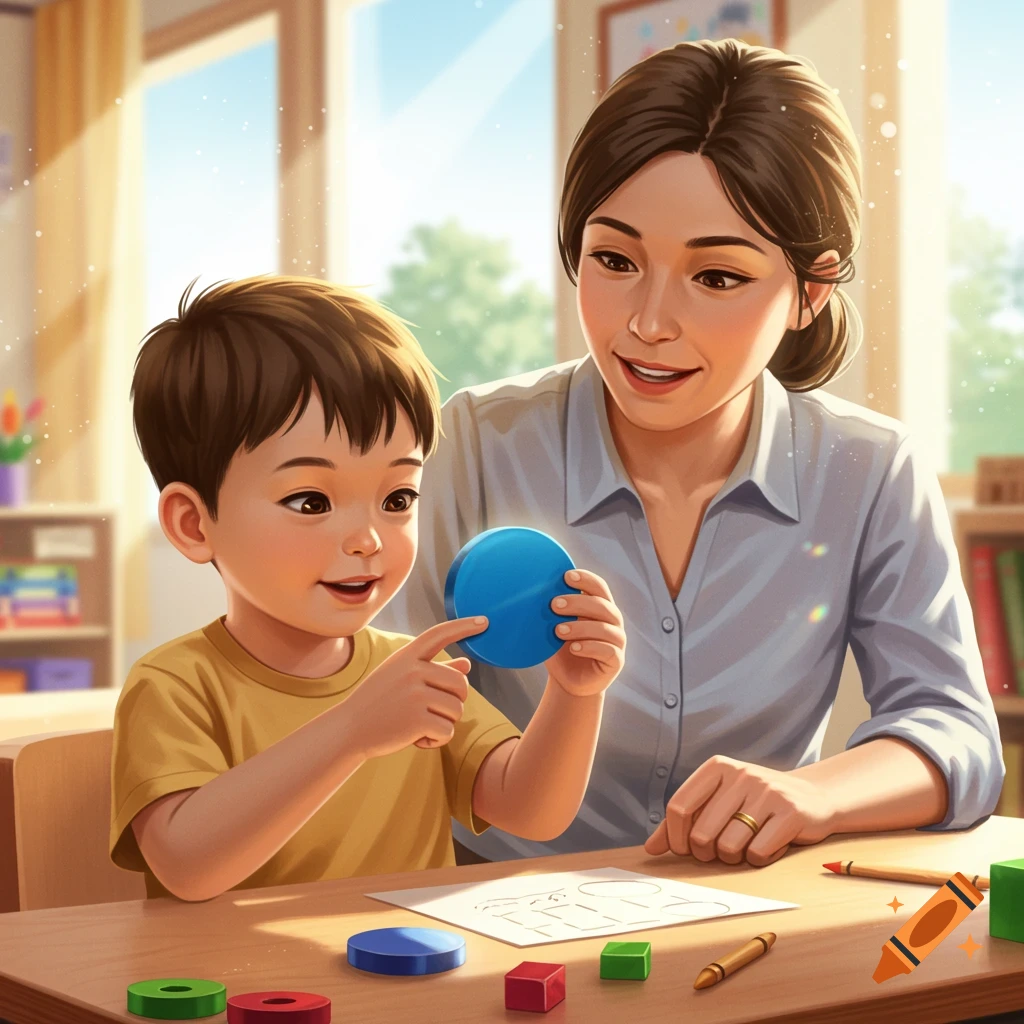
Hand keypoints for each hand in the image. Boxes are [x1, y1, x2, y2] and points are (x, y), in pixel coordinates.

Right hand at [341, 616, 487, 759]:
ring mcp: (415, 694)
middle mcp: (412, 670)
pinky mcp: (417, 719)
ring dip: (443, 723)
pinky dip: (437, 740)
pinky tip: (417, 738)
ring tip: (417, 724)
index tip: (484, 622)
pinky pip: (447, 731)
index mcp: (407, 656)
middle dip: (453, 702)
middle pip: (461, 684)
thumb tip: (466, 664)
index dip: (464, 626)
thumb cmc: (378, 702)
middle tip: (430, 711)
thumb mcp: (400, 678)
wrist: (349, 730)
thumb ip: (435, 670)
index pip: (440, 634)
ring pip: (457, 709)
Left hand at [545, 569, 625, 697]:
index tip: (566, 576)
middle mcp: (612, 621)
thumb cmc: (561, 649)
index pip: (599, 587)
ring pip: (605, 628)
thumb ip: (551, 612)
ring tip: (558, 630)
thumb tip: (531, 592)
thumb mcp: (553, 627)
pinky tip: (573, 648)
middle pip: (602, 605)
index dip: (585, 579)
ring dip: (580, 627)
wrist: (568, 681)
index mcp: (600, 606)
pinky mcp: (616, 661)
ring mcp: (617, 641)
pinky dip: (590, 647)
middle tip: (553, 605)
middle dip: (577, 603)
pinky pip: (608, 651)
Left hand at [644, 755, 837, 866]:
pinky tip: (767, 846)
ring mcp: (768, 792)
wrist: (813, 797)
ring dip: (733, 858)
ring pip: (728, 847)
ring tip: (744, 846)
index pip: (679, 806)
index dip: (676, 837)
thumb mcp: (718, 801)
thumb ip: (682, 822)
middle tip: (718, 852)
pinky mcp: (791, 813)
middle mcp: (741, 774)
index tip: (684, 850)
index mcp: (717, 767)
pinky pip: (757, 853)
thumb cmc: (755, 804)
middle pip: (701, 833)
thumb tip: (651, 849)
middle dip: (706, 853)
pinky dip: (758, 859)